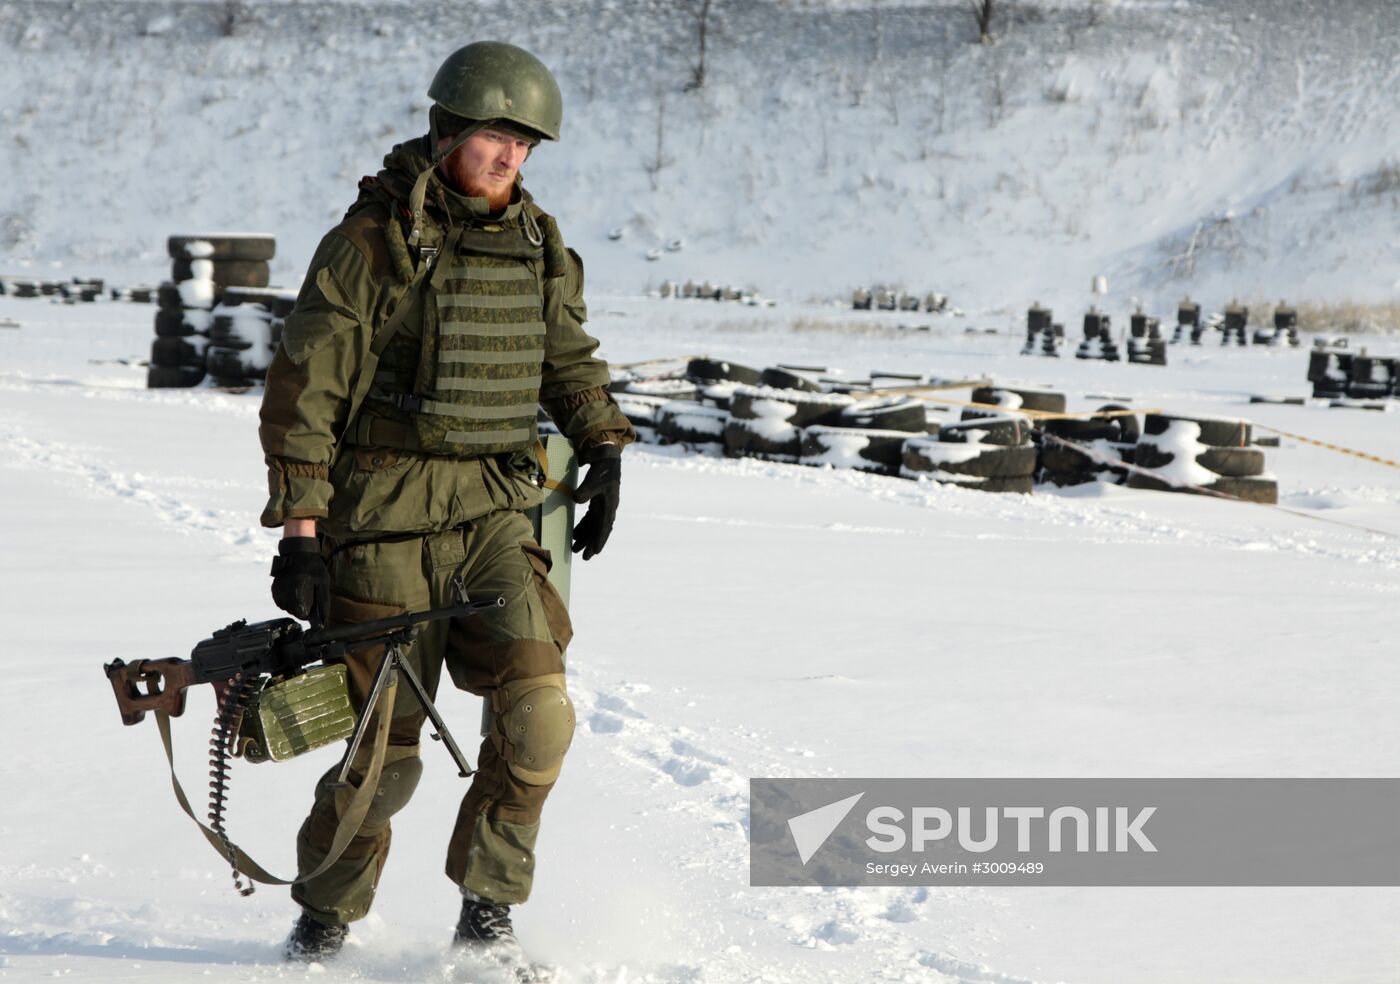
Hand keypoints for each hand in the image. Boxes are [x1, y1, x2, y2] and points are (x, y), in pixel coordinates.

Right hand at [269, 537, 329, 625]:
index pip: (301, 614)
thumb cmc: (312, 566)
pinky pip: (279, 600)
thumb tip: (324, 617)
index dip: (308, 615)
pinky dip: (286, 600)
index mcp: (298, 592)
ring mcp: (278, 590)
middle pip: (292, 612)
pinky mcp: (275, 587)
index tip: (312, 613)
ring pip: (285, 607)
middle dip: (301, 611)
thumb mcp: (323, 582)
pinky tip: (293, 594)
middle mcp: (286, 593)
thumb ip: (323, 600)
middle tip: (308, 602)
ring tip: (300, 597)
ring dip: (293, 606)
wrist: (297, 552)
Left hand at [571, 444, 620, 560]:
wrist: (606, 456)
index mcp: (609, 504)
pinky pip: (590, 518)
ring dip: (585, 536)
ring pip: (593, 525)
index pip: (603, 526)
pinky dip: (583, 526)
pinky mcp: (596, 500)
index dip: (599, 540)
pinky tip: (575, 533)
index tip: (594, 552)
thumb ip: (585, 490)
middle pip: (598, 530)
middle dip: (591, 543)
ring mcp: (602, 504)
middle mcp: (607, 507)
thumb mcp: (594, 479)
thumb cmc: (602, 468)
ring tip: (575, 548)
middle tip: (583, 557)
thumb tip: (576, 500)